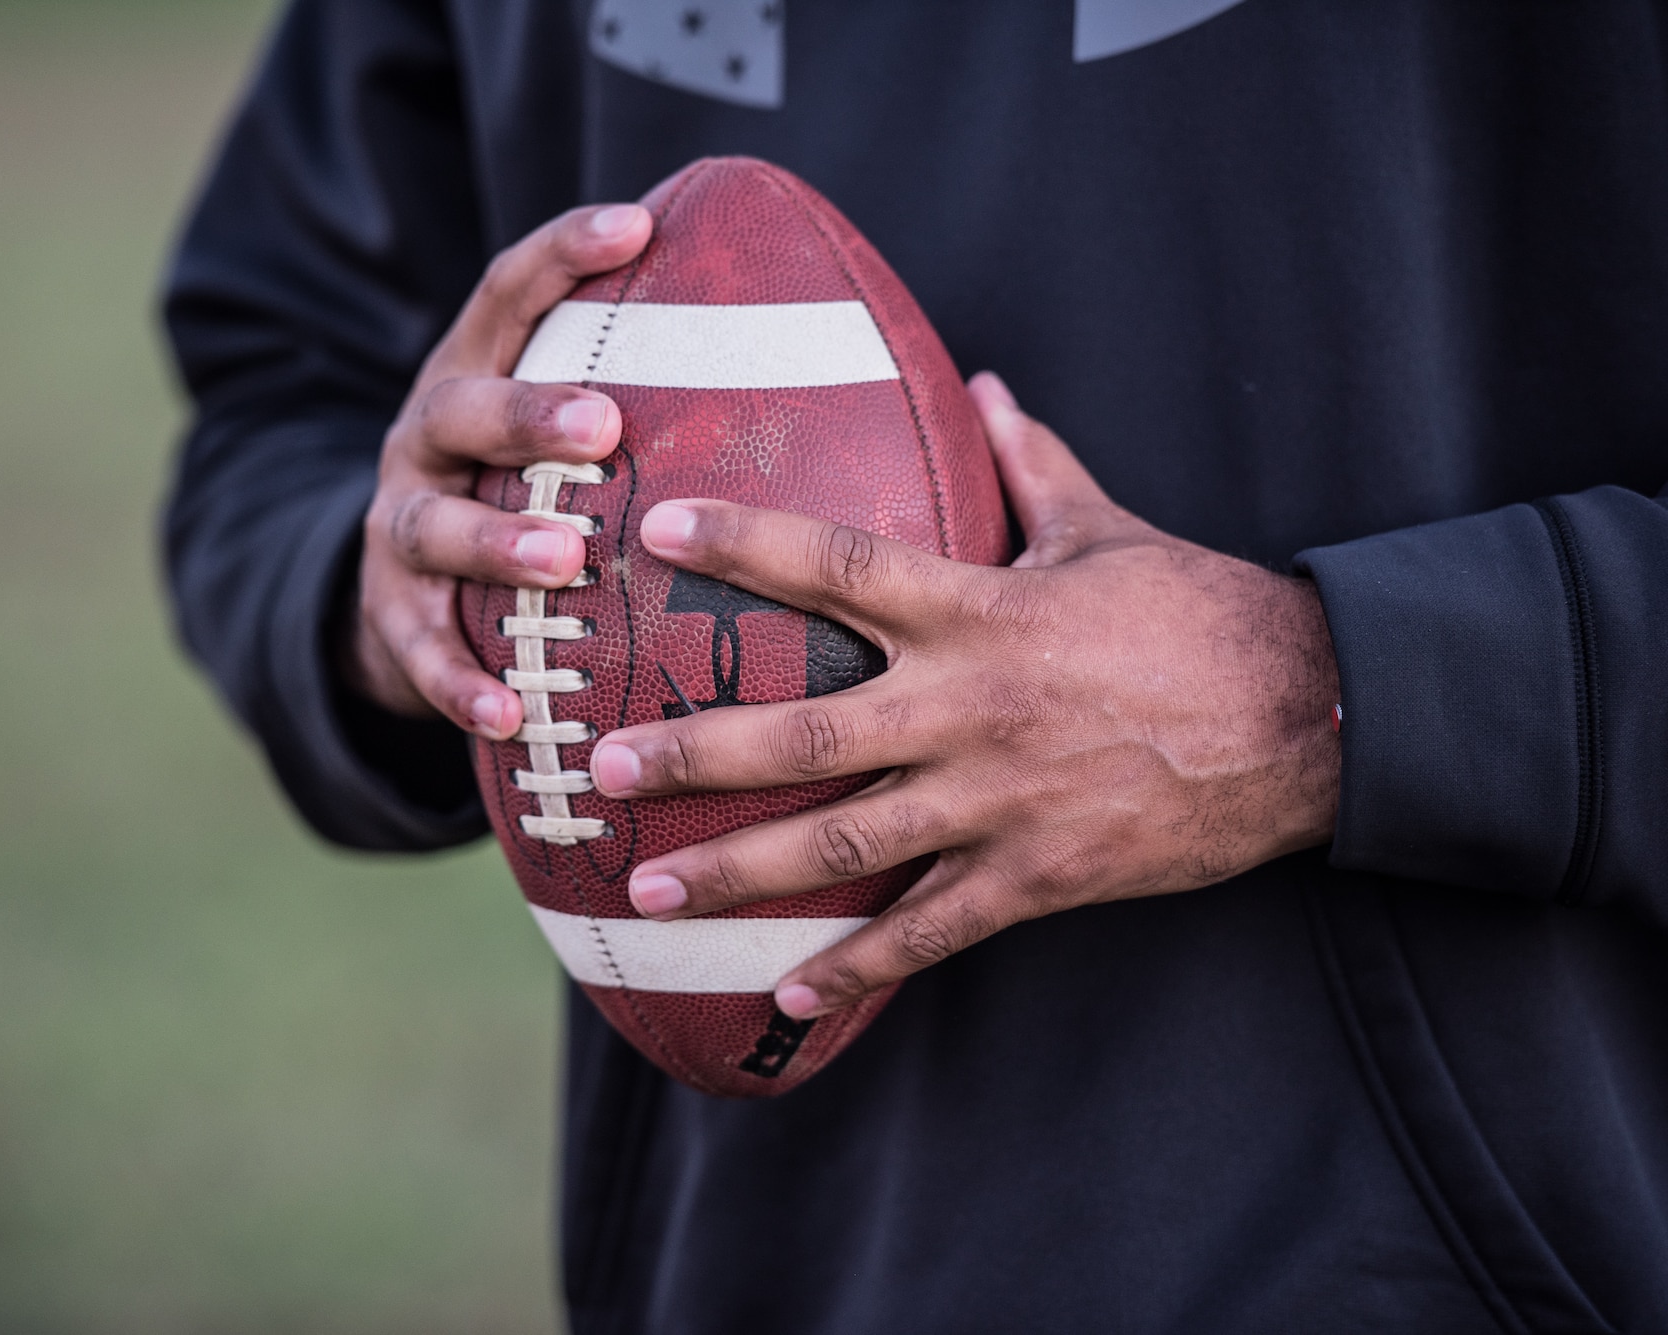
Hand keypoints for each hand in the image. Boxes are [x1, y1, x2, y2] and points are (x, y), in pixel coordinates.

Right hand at [341, 203, 653, 737]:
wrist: (406, 598)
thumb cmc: (529, 499)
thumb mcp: (561, 439)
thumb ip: (648, 402)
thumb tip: (830, 365)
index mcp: (475, 375)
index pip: (509, 294)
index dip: (563, 254)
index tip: (637, 224)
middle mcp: (427, 441)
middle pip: (461, 409)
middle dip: (527, 415)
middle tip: (602, 426)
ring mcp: (399, 528)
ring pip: (432, 527)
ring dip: (495, 544)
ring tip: (562, 561)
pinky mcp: (389, 618)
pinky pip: (420, 651)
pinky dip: (461, 683)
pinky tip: (508, 713)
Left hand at [587, 372, 1342, 1018]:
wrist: (1311, 718)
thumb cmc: (1199, 611)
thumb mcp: (1107, 529)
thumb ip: (1033, 463)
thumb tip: (987, 385)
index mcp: (980, 611)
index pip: (840, 564)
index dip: (746, 541)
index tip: (659, 528)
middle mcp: (971, 709)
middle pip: (810, 731)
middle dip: (698, 752)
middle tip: (606, 768)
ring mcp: (999, 801)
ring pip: (849, 844)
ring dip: (744, 871)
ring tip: (652, 890)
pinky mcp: (1036, 875)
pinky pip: (930, 929)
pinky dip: (859, 964)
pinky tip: (788, 989)